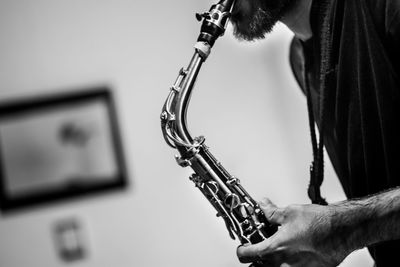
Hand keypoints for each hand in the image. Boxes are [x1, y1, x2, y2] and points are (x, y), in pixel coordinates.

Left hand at [237, 198, 351, 266]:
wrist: (343, 230)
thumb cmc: (320, 222)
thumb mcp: (289, 212)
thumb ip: (271, 212)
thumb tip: (262, 206)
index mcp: (275, 248)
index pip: (248, 255)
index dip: (242, 250)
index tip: (242, 248)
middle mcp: (284, 264)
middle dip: (258, 257)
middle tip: (261, 246)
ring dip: (273, 261)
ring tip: (278, 250)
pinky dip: (289, 263)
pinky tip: (294, 253)